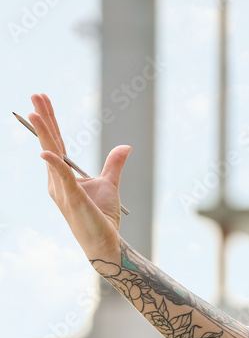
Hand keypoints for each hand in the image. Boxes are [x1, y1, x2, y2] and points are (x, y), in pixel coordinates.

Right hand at [29, 92, 131, 264]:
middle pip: (49, 143)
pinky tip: (47, 152)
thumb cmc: (102, 216)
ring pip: (51, 156)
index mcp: (63, 175)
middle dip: (43, 118)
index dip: (51, 120)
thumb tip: (124, 146)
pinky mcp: (73, 200)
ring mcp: (62, 190)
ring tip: (35, 112)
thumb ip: (113, 164)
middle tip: (36, 94)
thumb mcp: (109, 184)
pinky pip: (63, 179)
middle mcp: (56, 181)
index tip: (44, 99)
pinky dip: (55, 164)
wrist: (104, 243)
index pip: (55, 142)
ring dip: (44, 134)